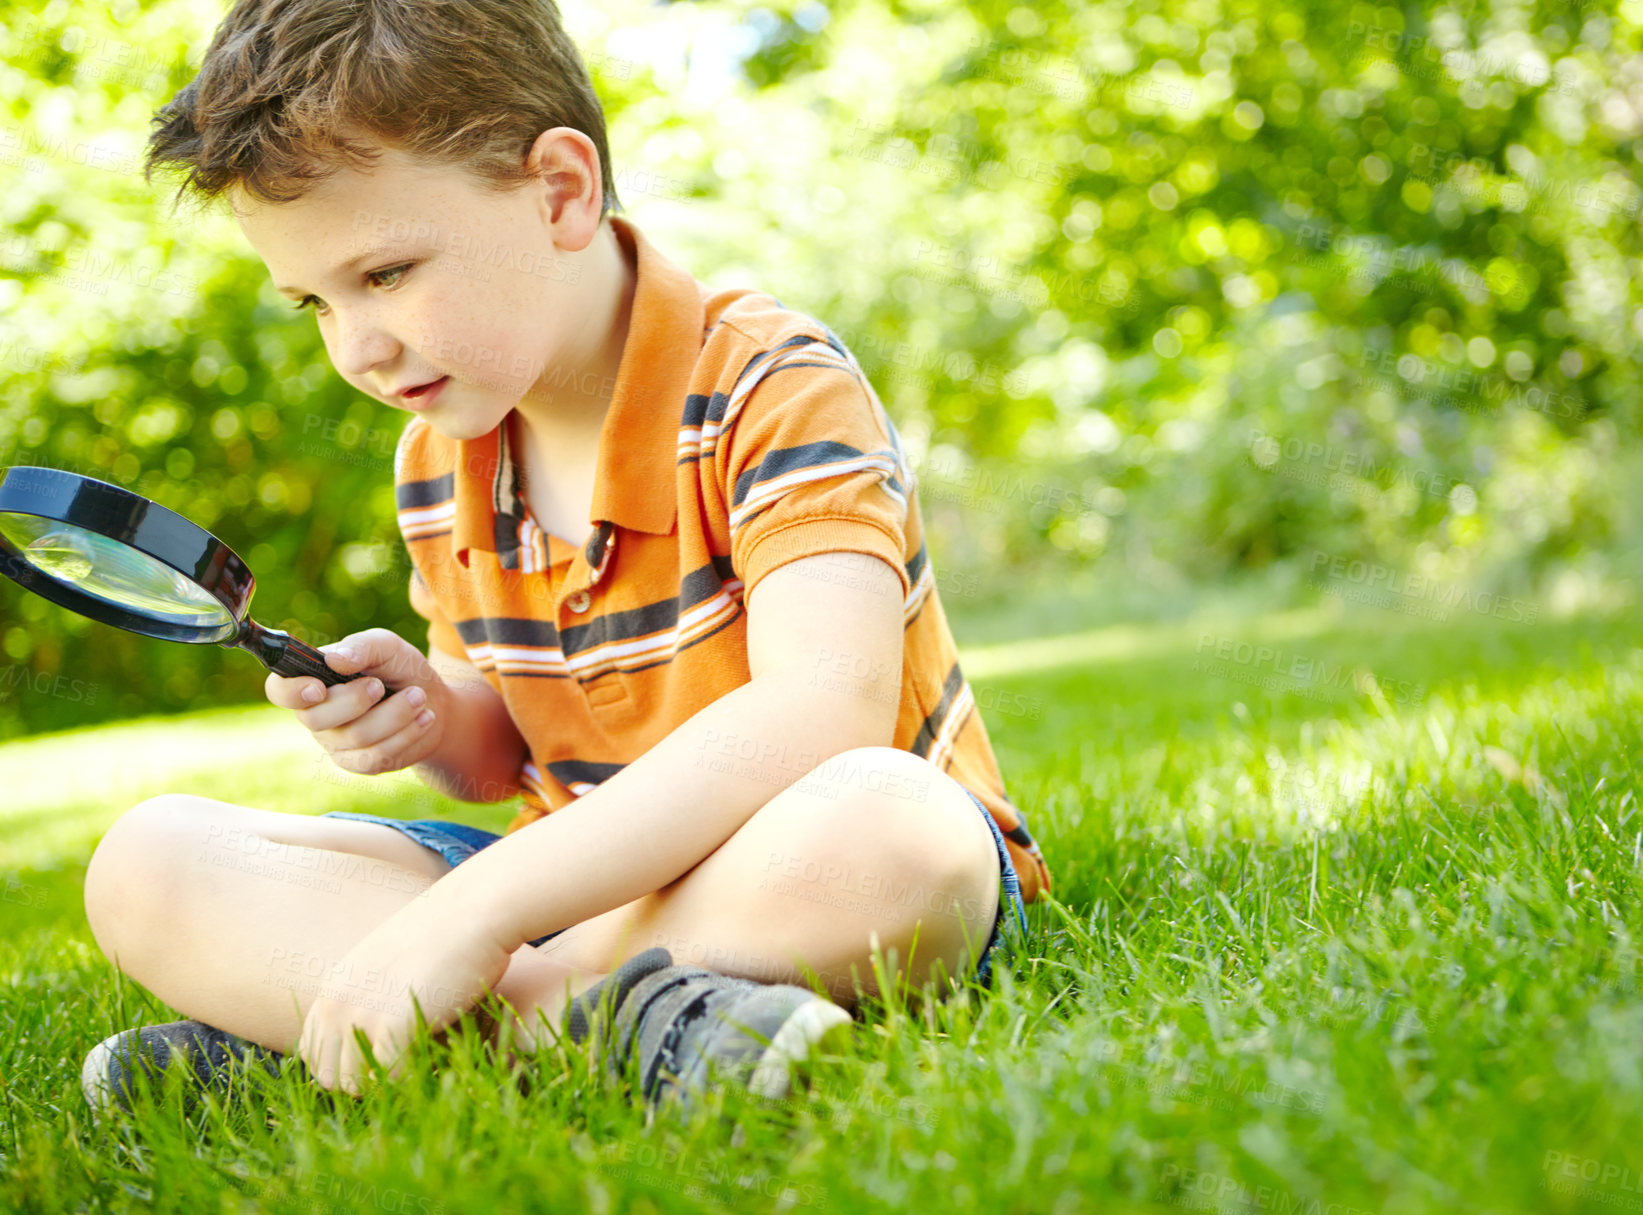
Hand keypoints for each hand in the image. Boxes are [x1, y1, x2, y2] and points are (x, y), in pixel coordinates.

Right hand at [264, 628, 446, 774]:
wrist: (433, 702)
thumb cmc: (400, 670)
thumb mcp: (387, 647)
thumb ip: (362, 647)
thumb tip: (334, 659)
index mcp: (312, 680)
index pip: (279, 691)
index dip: (291, 692)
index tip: (318, 687)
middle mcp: (316, 714)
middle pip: (316, 719)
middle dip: (355, 700)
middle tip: (380, 685)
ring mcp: (336, 742)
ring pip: (355, 737)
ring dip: (394, 714)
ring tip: (418, 696)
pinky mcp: (360, 763)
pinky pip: (376, 756)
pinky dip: (406, 733)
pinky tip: (423, 718)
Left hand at [296, 894, 513, 1095]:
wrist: (475, 911)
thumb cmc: (447, 937)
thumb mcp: (389, 965)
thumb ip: (370, 997)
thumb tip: (375, 1041)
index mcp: (333, 988)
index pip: (312, 1052)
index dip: (346, 1063)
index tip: (382, 1057)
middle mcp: (337, 1003)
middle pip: (328, 1076)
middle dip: (365, 1078)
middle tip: (404, 1063)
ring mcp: (361, 1015)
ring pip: (355, 1084)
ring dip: (388, 1080)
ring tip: (420, 1058)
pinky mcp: (393, 1026)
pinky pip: (390, 1079)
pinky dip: (413, 1076)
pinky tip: (437, 1051)